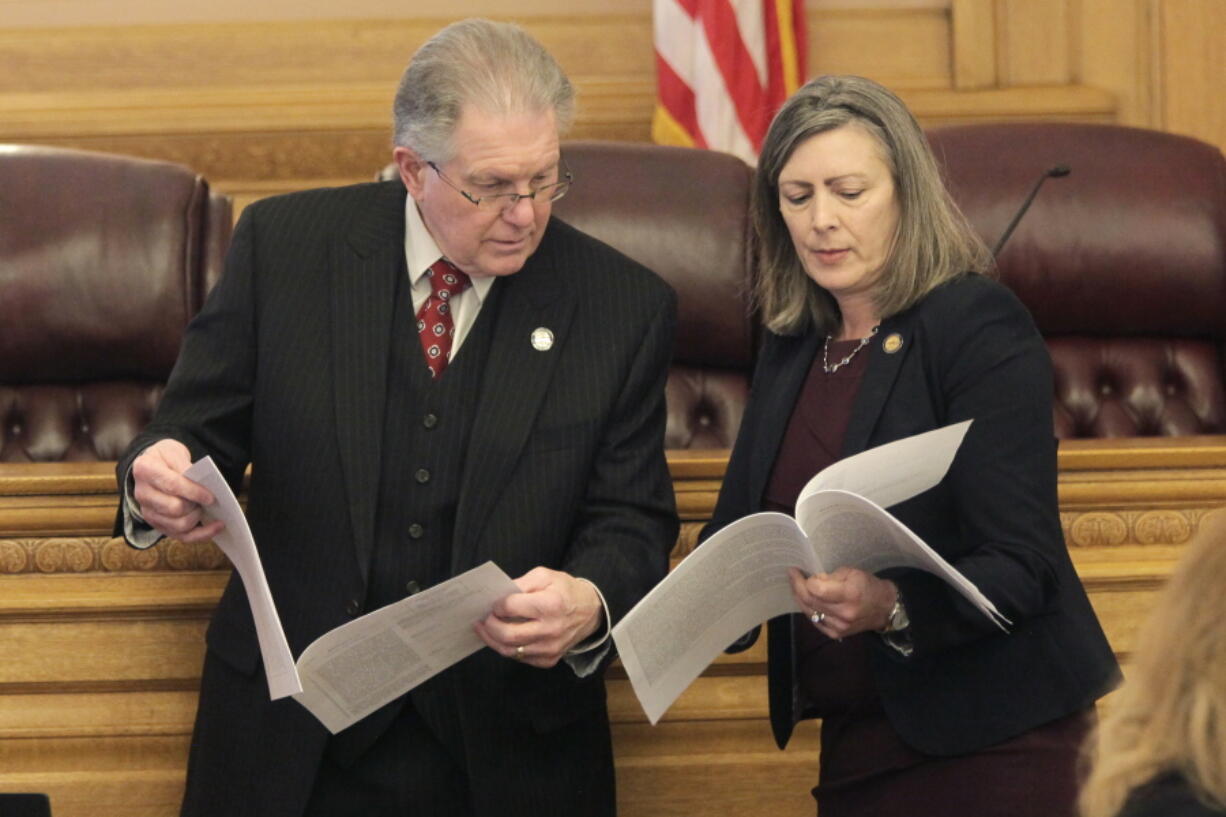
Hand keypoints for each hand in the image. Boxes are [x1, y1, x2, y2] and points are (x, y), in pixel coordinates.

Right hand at [130, 439, 223, 542]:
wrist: (153, 465)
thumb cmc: (166, 458)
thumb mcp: (175, 452)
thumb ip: (186, 467)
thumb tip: (202, 486)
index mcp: (145, 470)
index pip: (172, 485)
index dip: (194, 492)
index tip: (211, 496)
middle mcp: (142, 494)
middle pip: (174, 508)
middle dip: (195, 505)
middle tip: (208, 499)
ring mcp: (148, 512)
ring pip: (178, 525)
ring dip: (197, 518)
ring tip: (205, 508)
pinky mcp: (157, 525)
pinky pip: (182, 536)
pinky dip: (202, 534)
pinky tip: (217, 526)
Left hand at [474, 567, 602, 668]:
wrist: (590, 611)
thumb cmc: (565, 591)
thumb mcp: (545, 576)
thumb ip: (521, 583)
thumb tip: (499, 596)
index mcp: (550, 605)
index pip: (511, 608)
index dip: (497, 605)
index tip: (492, 603)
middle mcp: (551, 629)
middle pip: (508, 635)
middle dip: (489, 626)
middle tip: (483, 618)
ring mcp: (550, 648)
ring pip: (510, 651)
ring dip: (493, 640)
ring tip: (485, 629)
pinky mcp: (549, 659)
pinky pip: (520, 658)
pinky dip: (508, 648)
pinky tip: (502, 638)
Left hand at [790, 566, 896, 639]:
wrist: (883, 609)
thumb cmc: (868, 586)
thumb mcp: (852, 573)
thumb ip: (830, 576)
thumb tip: (812, 580)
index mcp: (849, 594)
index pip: (816, 589)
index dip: (804, 580)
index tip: (799, 570)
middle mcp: (843, 613)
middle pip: (809, 600)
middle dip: (797, 586)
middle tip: (792, 575)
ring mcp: (839, 626)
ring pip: (808, 611)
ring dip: (799, 597)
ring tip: (797, 586)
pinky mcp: (835, 634)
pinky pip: (814, 620)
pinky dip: (808, 609)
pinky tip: (806, 600)